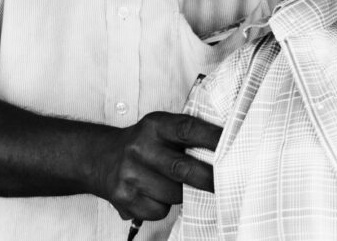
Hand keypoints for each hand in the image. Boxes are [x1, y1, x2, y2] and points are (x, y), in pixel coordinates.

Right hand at [92, 111, 221, 221]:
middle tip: (227, 181)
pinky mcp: (124, 199)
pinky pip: (159, 210)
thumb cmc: (144, 142)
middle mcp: (140, 148)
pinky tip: (155, 193)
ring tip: (174, 181)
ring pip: (174, 193)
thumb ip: (187, 133)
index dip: (213, 138)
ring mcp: (130, 175)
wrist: (102, 158)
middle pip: (183, 168)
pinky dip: (164, 206)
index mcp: (155, 125)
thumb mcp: (162, 126)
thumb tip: (226, 143)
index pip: (188, 130)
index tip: (233, 144)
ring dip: (183, 192)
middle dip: (208, 178)